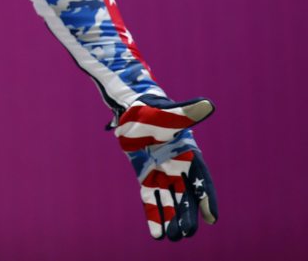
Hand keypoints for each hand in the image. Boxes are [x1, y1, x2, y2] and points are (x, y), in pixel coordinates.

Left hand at [114, 94, 217, 240]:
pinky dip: (154, 215)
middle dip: (187, 214)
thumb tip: (208, 105)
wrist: (131, 110)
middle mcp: (178, 167)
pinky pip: (151, 198)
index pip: (201, 180)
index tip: (212, 218)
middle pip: (185, 196)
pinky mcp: (146, 176)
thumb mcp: (169, 113)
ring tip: (174, 237)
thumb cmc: (152, 110)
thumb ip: (187, 113)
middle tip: (187, 233)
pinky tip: (157, 234)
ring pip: (169, 200)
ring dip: (171, 219)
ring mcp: (162, 173)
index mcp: (189, 155)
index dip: (207, 198)